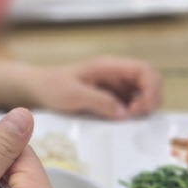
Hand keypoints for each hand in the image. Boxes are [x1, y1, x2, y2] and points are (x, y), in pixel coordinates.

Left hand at [19, 58, 162, 119]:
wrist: (36, 88)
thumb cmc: (52, 86)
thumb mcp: (73, 94)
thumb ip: (100, 101)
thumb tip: (124, 113)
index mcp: (110, 66)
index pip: (144, 69)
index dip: (151, 88)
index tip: (141, 107)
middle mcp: (116, 74)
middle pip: (150, 80)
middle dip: (151, 98)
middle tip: (136, 116)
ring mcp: (114, 86)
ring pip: (142, 93)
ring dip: (143, 106)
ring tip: (129, 119)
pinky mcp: (110, 97)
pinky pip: (130, 103)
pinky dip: (133, 112)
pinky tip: (123, 121)